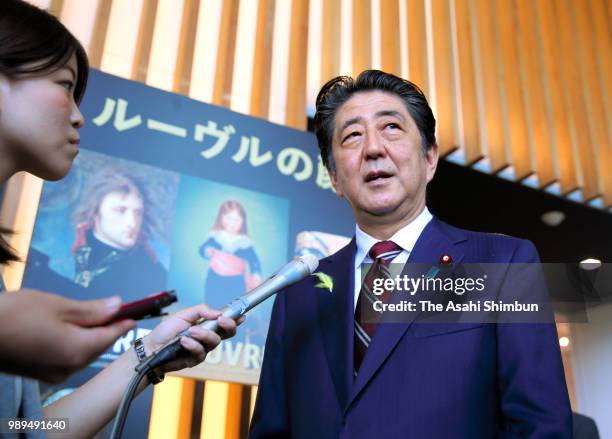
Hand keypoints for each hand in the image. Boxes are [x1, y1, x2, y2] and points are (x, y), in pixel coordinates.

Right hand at [0, 289, 133, 382]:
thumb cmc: (14, 316)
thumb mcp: (57, 305)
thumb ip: (91, 309)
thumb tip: (117, 305)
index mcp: (78, 350)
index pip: (112, 335)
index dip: (125, 321)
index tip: (137, 310)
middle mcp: (71, 367)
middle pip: (100, 345)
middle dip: (109, 327)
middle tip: (117, 308)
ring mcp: (56, 373)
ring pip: (85, 352)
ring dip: (92, 334)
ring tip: (93, 314)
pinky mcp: (43, 373)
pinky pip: (70, 357)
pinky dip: (76, 343)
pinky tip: (71, 328)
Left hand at [142, 304, 243, 373]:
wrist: (152, 347)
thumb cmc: (167, 330)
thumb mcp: (183, 314)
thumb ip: (201, 311)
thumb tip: (217, 313)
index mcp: (207, 324)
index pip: (225, 322)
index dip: (236, 319)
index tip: (242, 315)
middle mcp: (208, 337)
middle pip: (228, 333)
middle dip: (228, 325)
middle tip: (220, 320)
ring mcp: (203, 348)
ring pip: (214, 342)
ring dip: (204, 334)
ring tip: (191, 331)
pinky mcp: (196, 359)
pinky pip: (200, 352)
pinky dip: (193, 345)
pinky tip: (184, 341)